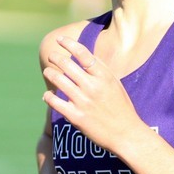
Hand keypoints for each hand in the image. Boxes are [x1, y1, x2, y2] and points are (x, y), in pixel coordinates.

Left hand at [41, 36, 144, 152]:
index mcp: (104, 76)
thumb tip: (82, 56)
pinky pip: (55, 102)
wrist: (126, 134)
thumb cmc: (121, 107)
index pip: (83, 54)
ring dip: (50, 73)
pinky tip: (47, 95)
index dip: (69, 44)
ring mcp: (83, 102)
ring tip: (48, 71)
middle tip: (52, 56)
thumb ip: (100, 70)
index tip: (60, 39)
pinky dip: (48, 96)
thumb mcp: (115, 84)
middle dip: (56, 57)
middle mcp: (93, 86)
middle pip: (67, 65)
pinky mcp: (76, 117)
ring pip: (58, 80)